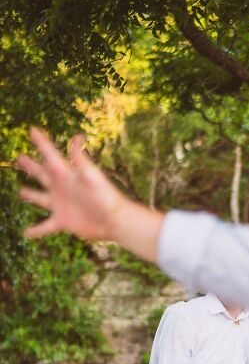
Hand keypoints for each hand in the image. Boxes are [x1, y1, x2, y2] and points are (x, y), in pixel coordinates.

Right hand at [16, 128, 130, 240]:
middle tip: (20, 158)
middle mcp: (62, 188)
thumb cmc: (105, 196)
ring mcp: (60, 204)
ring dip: (31, 195)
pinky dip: (36, 230)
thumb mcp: (91, 175)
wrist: (114, 221)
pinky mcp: (62, 221)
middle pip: (41, 174)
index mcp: (66, 174)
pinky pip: (45, 226)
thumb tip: (78, 137)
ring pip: (40, 198)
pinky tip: (27, 233)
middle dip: (31, 166)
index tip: (32, 130)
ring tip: (21, 192)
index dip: (41, 142)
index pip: (50, 155)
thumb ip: (81, 158)